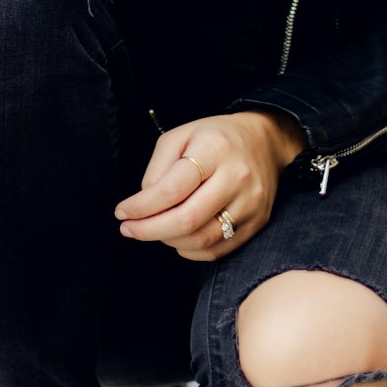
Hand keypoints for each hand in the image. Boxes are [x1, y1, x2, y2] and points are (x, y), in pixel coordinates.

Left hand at [114, 111, 304, 260]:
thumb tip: (143, 206)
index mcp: (215, 148)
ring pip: (201, 240)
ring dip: (168, 241)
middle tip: (128, 229)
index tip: (122, 212)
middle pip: (187, 220)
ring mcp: (251, 203)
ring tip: (153, 229)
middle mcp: (237, 177)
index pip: (173, 188)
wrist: (264, 142)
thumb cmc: (215, 138)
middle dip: (149, 230)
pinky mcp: (257, 223)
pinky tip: (177, 237)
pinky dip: (190, 250)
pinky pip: (217, 250)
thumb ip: (158, 169)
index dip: (142, 206)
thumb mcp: (181, 136)